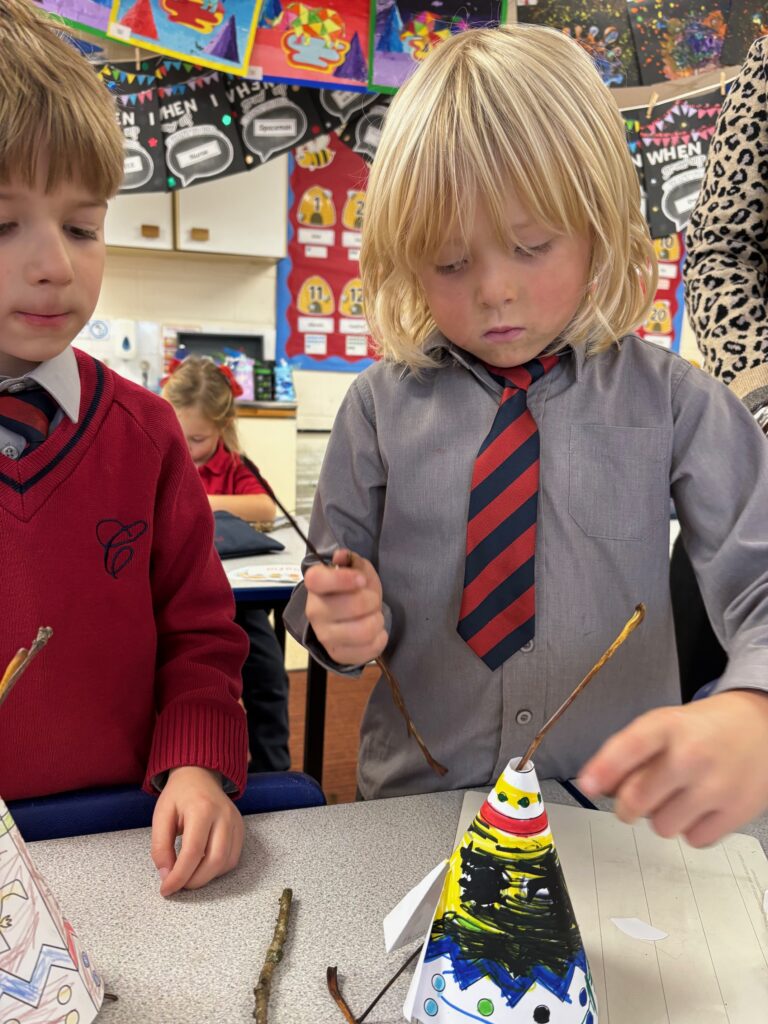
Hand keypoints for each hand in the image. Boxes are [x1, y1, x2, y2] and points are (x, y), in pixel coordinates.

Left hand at [151, 765, 244, 896]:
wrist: (199, 775)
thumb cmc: (178, 796)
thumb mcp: (161, 816)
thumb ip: (160, 846)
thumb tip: (167, 875)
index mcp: (201, 809)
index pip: (193, 852)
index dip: (179, 876)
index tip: (166, 889)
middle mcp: (223, 816)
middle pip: (215, 861)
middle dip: (194, 881)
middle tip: (178, 885)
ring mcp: (235, 822)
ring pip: (226, 863)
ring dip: (206, 878)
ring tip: (189, 875)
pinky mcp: (241, 828)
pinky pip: (233, 858)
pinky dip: (218, 869)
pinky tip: (203, 865)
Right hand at [304, 548, 387, 664]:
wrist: (342, 619)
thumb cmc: (350, 590)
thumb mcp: (354, 570)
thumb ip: (351, 560)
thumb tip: (341, 556)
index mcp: (316, 586)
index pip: (318, 580)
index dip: (343, 579)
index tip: (361, 580)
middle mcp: (315, 612)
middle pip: (354, 605)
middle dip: (373, 601)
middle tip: (372, 601)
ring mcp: (325, 636)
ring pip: (364, 630)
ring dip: (377, 621)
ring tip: (374, 617)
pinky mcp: (338, 655)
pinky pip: (369, 650)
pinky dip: (380, 639)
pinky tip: (375, 632)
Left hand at [577, 690, 767, 846]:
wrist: (761, 727)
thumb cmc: (704, 729)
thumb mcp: (664, 724)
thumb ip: (630, 752)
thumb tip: (597, 786)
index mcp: (668, 726)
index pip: (631, 746)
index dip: (605, 768)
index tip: (588, 784)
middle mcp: (691, 755)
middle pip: (637, 799)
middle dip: (628, 805)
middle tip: (636, 798)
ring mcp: (716, 785)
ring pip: (661, 826)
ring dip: (662, 817)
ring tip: (678, 796)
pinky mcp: (737, 812)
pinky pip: (693, 840)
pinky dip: (691, 829)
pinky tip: (699, 807)